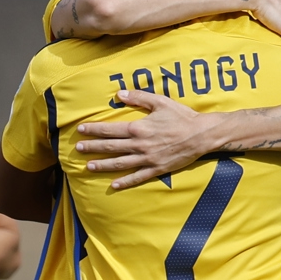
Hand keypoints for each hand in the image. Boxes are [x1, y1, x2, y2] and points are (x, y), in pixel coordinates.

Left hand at [76, 90, 220, 189]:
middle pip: (111, 147)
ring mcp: (148, 159)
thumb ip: (138, 98)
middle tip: (78, 149)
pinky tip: (114, 185)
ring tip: (88, 167)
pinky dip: (125, 182)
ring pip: (120, 163)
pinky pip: (138, 177)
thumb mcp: (160, 102)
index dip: (94, 130)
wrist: (202, 135)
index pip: (110, 129)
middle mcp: (140, 145)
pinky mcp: (157, 169)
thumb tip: (119, 94)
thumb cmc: (181, 116)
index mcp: (139, 128)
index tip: (81, 130)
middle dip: (93, 148)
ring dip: (103, 165)